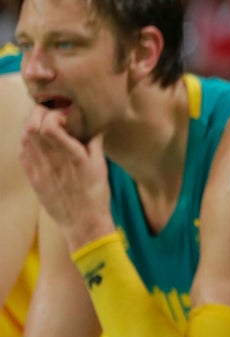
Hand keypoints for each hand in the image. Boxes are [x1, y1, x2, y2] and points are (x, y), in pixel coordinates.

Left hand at [19, 107, 112, 250]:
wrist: (83, 222)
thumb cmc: (96, 195)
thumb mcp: (101, 167)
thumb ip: (96, 143)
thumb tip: (99, 125)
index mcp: (71, 155)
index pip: (48, 124)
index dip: (55, 114)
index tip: (66, 116)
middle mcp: (51, 160)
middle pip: (31, 126)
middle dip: (39, 114)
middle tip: (51, 116)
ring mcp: (39, 170)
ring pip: (24, 138)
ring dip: (31, 127)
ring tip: (44, 128)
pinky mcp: (33, 179)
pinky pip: (22, 154)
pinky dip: (27, 144)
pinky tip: (39, 146)